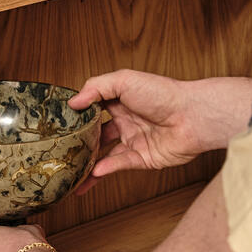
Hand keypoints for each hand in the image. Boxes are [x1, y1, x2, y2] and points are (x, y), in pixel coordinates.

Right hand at [68, 69, 251, 191]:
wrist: (193, 117)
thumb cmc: (162, 93)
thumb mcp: (124, 80)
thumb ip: (96, 87)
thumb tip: (73, 102)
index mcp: (119, 100)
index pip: (92, 108)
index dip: (76, 114)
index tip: (58, 122)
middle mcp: (125, 121)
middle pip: (96, 133)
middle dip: (79, 142)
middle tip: (59, 150)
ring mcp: (133, 140)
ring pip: (105, 154)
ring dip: (88, 163)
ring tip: (70, 172)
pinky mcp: (143, 158)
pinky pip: (120, 164)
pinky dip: (106, 169)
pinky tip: (93, 172)